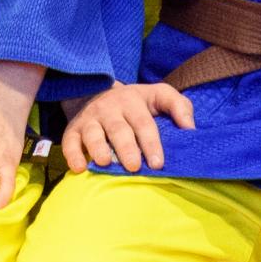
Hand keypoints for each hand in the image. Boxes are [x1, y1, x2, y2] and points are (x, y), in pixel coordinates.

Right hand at [60, 80, 195, 172]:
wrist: (99, 93)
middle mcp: (110, 108)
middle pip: (118, 129)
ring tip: (105, 163)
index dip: (151, 142)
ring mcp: (91, 119)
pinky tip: (79, 168)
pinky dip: (72, 154)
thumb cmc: (138, 103)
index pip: (143, 122)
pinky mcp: (74, 129)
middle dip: (126, 148)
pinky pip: (69, 141)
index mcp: (133, 101)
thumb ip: (179, 107)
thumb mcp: (160, 96)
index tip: (158, 162)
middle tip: (134, 166)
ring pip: (93, 133)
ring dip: (98, 148)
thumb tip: (191, 129)